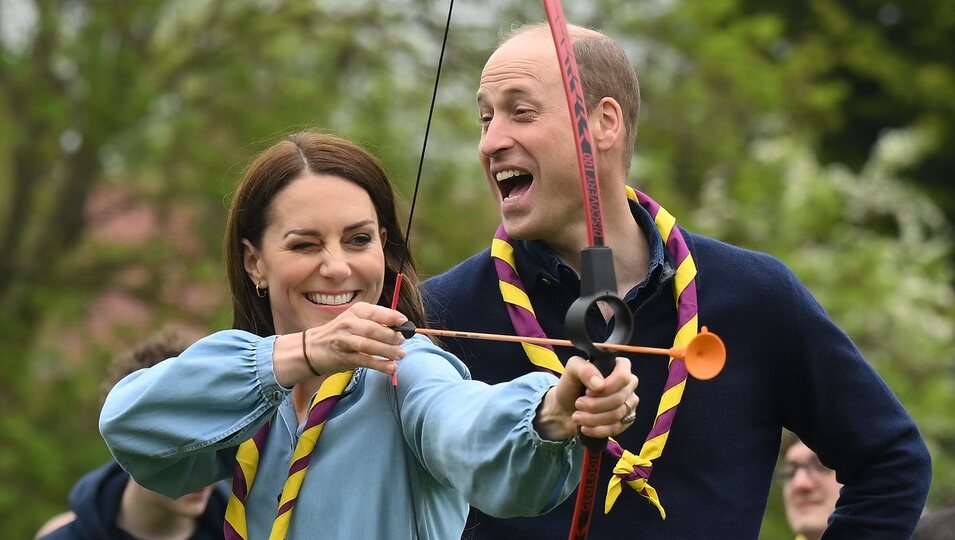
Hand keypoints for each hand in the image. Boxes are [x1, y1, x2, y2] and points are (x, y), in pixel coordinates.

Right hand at [274, 302, 406, 385]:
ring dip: (388, 350)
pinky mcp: (342, 357)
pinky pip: (364, 360)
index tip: (405, 322)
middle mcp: (349, 323)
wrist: (311, 348)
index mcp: (355, 311)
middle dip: (392, 336)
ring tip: (401, 355)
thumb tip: (401, 330)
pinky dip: (379, 365)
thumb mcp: (355, 322)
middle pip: (374, 329)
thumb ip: (375, 324)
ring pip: (369, 345)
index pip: (377, 312)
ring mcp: (344, 340)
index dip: (393, 317)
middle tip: (403, 341)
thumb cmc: (340, 334)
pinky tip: (391, 368)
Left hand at [534, 356, 638, 440]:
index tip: (587, 391)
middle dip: (594, 405)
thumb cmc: (570, 385)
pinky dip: (598, 430)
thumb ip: (584, 370)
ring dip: (593, 418)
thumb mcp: (572, 370)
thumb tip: (599, 385)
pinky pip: (617, 428)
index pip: (623, 377)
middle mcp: (628, 384)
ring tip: (577, 416)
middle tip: (578, 404)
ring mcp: (629, 403)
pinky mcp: (626, 420)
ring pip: (617, 415)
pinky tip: (585, 428)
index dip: (606, 387)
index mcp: (619, 366)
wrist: (564, 409)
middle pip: (619, 398)